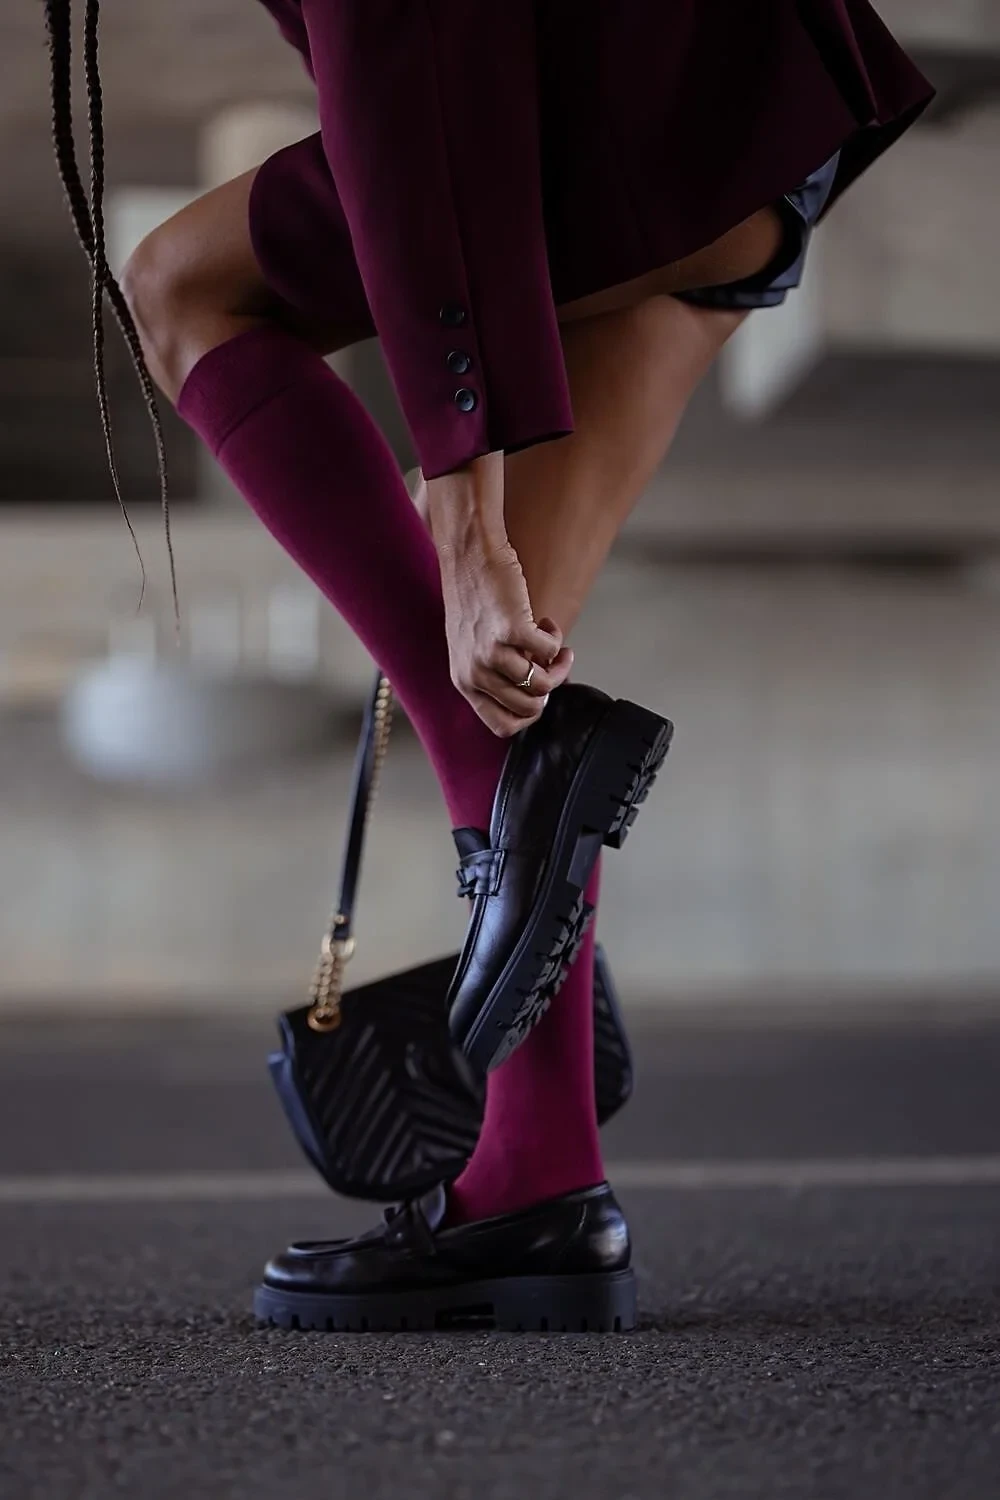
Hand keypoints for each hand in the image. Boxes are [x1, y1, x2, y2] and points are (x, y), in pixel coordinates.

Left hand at [438, 538, 573, 736]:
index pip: (502, 725)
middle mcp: (474, 673)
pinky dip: (555, 639)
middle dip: (551, 687)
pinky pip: (549, 652)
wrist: (468, 555)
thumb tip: (534, 693)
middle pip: (530, 708)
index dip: (529, 714)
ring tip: (555, 646)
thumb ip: (492, 675)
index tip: (538, 693)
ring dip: (560, 664)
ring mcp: (491, 653)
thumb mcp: (470, 647)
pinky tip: (545, 622)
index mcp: (463, 682)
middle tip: (553, 665)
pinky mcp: (511, 630)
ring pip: (543, 684)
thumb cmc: (473, 598)